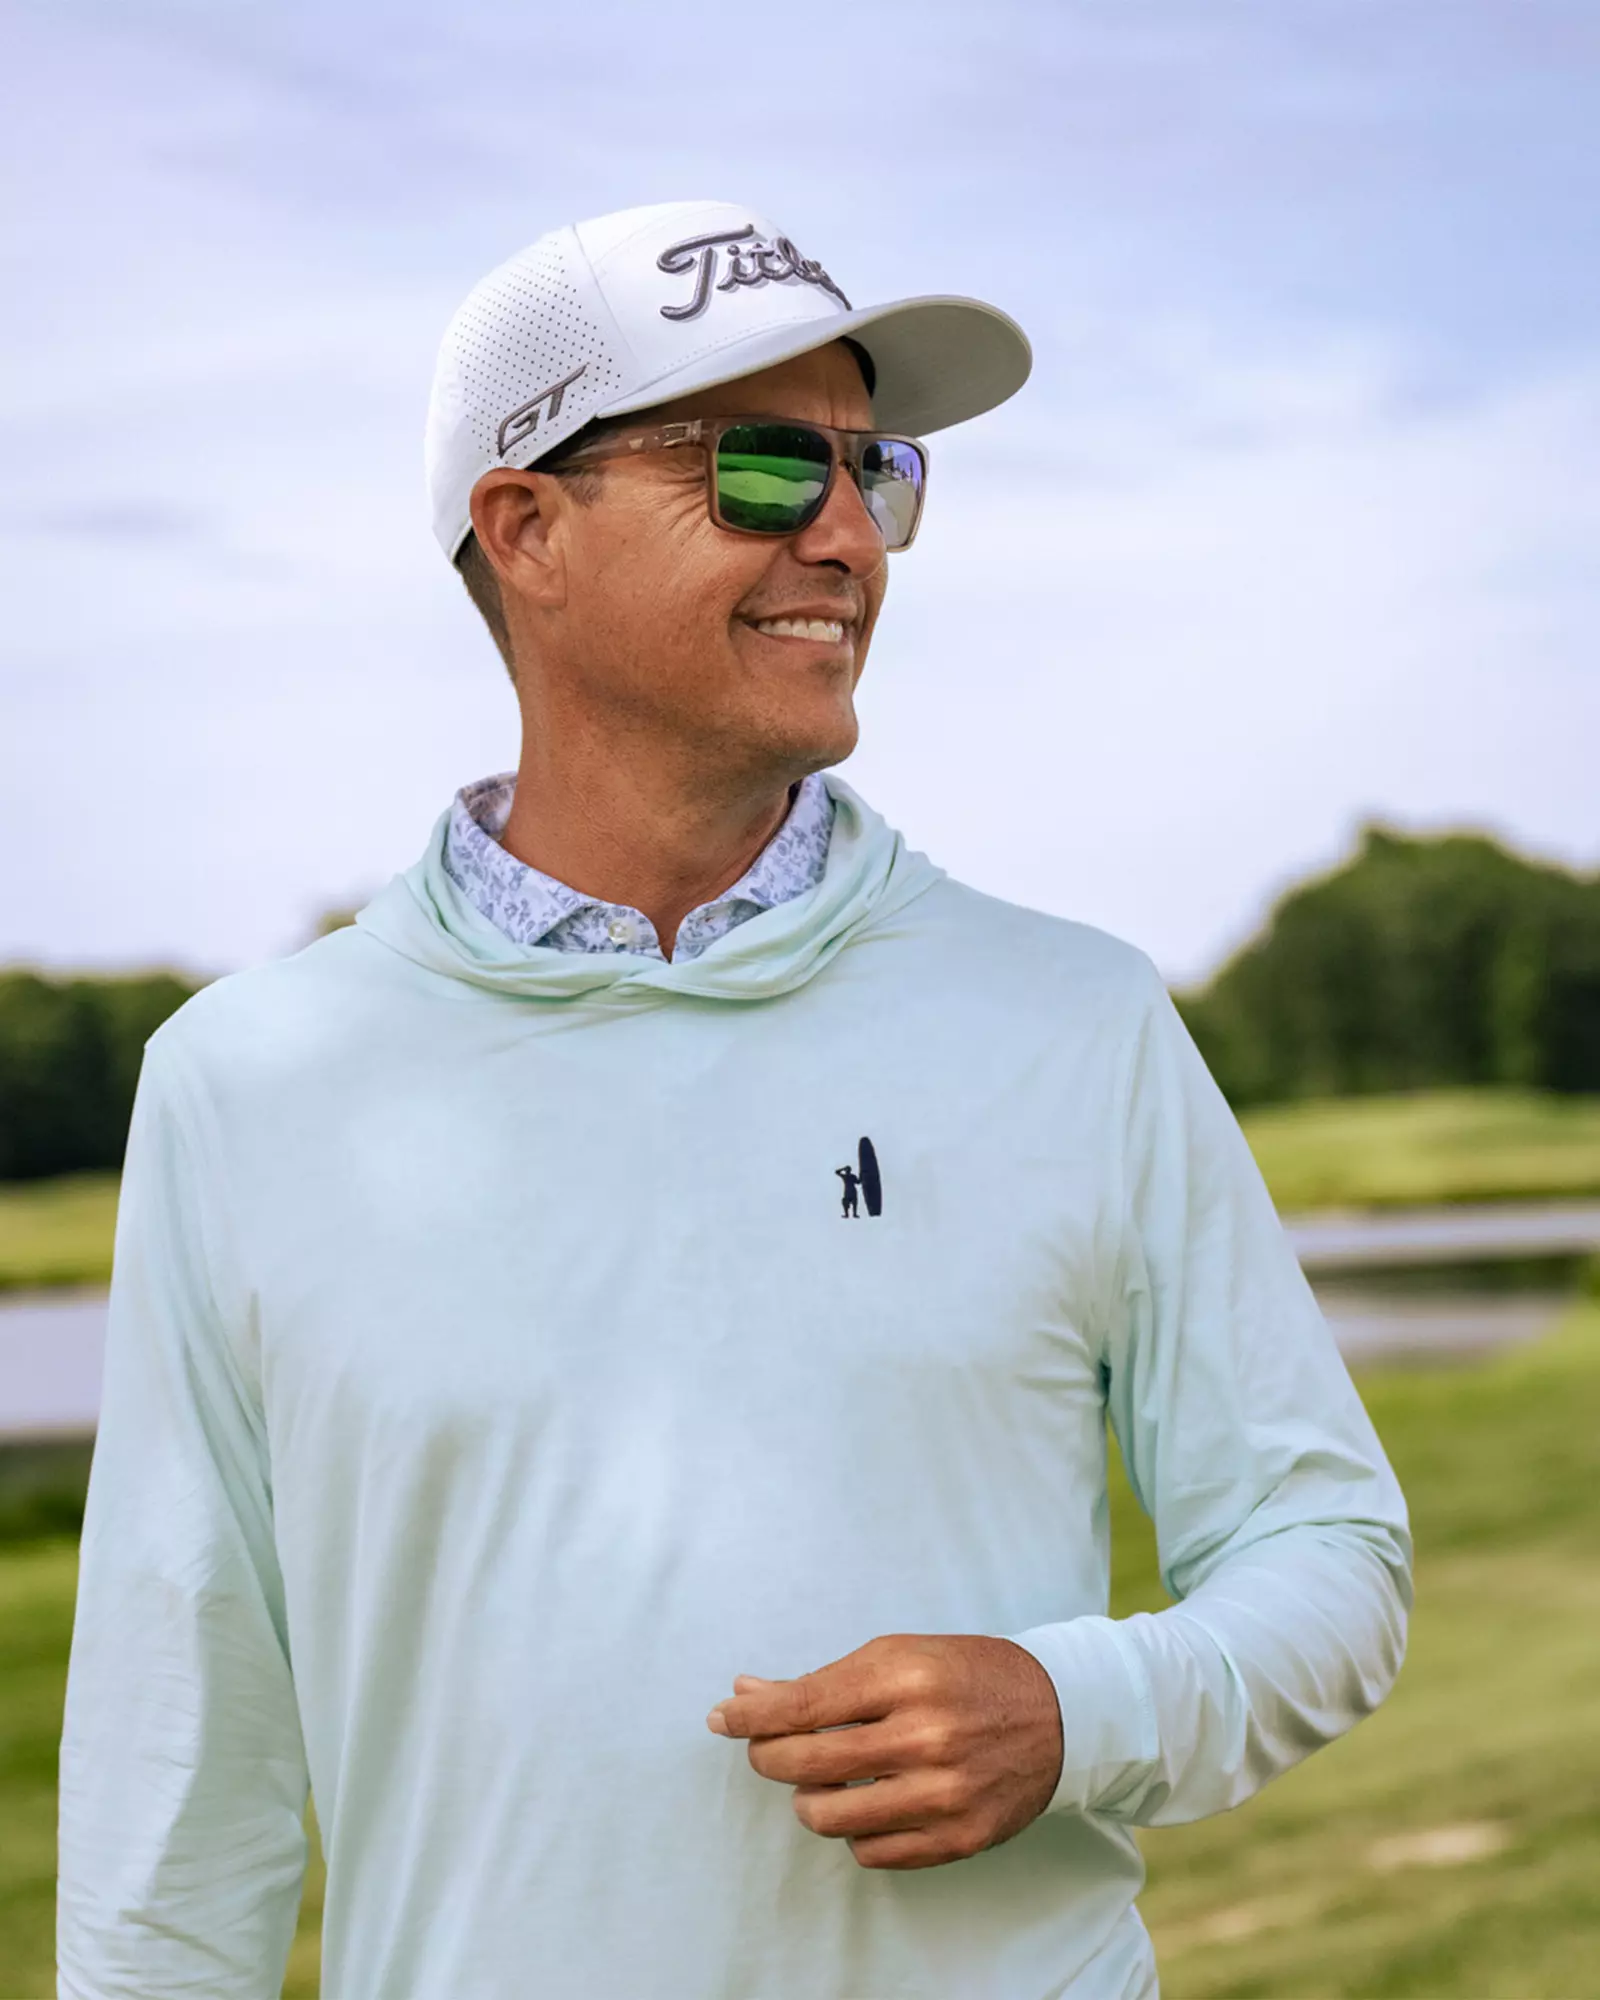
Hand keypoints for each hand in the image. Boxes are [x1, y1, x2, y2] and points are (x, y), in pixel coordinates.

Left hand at [705, 1632, 1063, 1869]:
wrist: (1059, 1713)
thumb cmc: (965, 1675)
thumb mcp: (898, 1656)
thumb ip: (822, 1682)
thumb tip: (744, 1694)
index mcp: (905, 1676)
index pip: (802, 1706)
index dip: (750, 1717)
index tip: (721, 1718)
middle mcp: (924, 1735)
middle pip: (805, 1763)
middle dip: (767, 1756)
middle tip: (764, 1749)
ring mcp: (943, 1793)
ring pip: (829, 1815)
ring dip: (806, 1799)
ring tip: (817, 1779)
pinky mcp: (959, 1838)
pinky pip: (871, 1851)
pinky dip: (853, 1830)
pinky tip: (864, 1804)